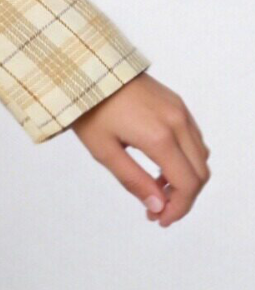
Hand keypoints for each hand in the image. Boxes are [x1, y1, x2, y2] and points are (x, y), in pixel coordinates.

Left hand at [69, 73, 208, 226]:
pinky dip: (185, 158)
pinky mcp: (176, 104)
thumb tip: (157, 206)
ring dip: (185, 178)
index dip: (178, 209)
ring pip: (200, 156)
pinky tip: (160, 165)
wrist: (89, 69)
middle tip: (157, 210)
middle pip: (200, 173)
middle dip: (184, 198)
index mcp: (160, 137)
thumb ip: (133, 180)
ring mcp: (180, 111)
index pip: (187, 184)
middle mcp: (177, 123)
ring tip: (156, 188)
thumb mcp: (104, 151)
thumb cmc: (90, 109)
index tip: (159, 219)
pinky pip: (193, 138)